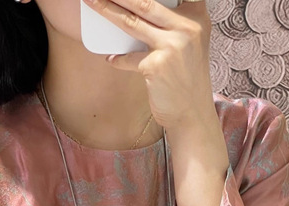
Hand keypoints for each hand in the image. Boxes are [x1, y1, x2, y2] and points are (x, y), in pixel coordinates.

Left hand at [82, 0, 214, 129]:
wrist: (192, 111)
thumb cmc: (186, 76)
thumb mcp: (189, 41)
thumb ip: (172, 21)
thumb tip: (135, 9)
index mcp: (196, 15)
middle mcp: (187, 27)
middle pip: (144, 2)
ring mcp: (171, 46)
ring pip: (131, 23)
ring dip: (107, 11)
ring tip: (93, 3)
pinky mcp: (156, 66)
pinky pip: (128, 57)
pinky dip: (118, 58)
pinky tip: (112, 58)